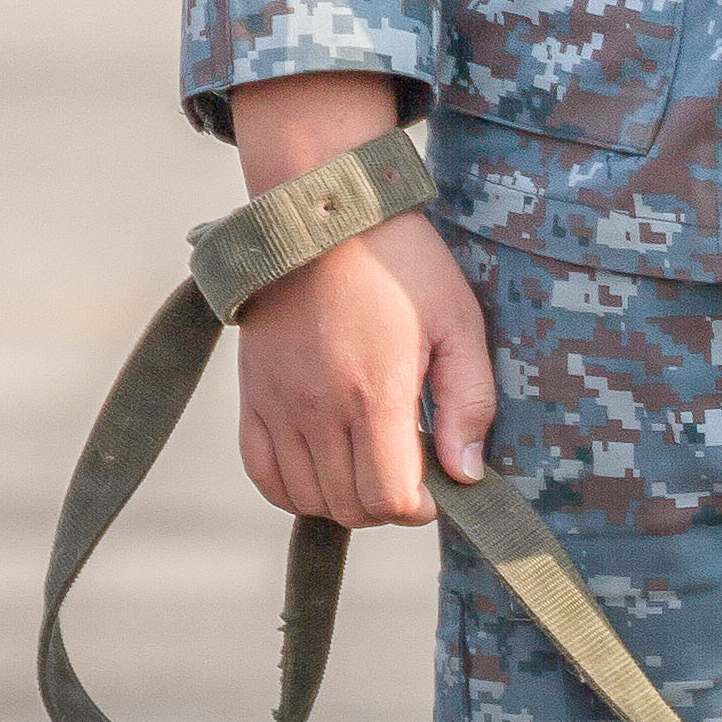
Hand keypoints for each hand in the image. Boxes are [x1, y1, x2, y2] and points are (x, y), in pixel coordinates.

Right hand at [221, 72, 496, 528]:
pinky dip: (295, 488)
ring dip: (346, 498)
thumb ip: (469, 403)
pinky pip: (262, 473)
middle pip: (352, 507)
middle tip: (412, 467)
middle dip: (391, 504)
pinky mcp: (251, 394)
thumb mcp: (460, 323)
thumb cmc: (402, 265)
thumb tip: (466, 474)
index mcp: (374, 391)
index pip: (390, 498)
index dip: (423, 505)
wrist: (323, 214)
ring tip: (372, 461)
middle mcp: (317, 406)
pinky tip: (327, 466)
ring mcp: (277, 402)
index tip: (440, 479)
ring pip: (307, 498)